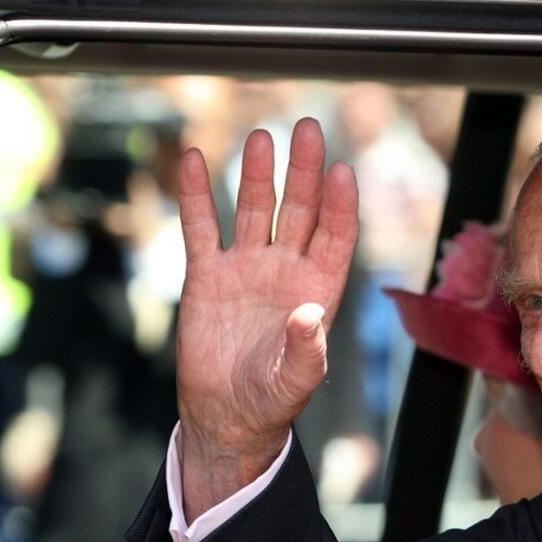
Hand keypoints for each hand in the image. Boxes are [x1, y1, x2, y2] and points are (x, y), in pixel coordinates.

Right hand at [176, 118, 358, 518]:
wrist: (225, 414)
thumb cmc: (271, 400)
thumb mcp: (296, 382)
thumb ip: (307, 351)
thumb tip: (309, 315)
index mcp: (318, 290)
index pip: (336, 236)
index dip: (340, 205)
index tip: (342, 170)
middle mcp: (287, 270)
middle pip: (300, 210)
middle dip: (305, 171)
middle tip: (309, 128)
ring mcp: (247, 268)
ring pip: (256, 209)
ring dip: (259, 174)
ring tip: (263, 137)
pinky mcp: (208, 275)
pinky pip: (203, 227)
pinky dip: (199, 195)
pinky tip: (199, 159)